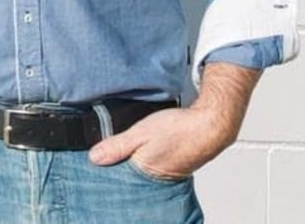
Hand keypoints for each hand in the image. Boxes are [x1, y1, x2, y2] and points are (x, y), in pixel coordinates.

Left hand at [87, 105, 229, 179]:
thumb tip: (95, 157)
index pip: (118, 180)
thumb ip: (117, 146)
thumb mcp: (140, 133)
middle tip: (106, 154)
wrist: (210, 124)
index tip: (93, 162)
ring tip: (125, 149)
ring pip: (141, 170)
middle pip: (129, 177)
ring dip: (133, 161)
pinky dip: (146, 157)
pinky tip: (143, 148)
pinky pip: (152, 165)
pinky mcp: (173, 165)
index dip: (106, 170)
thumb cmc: (180, 129)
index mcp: (145, 174)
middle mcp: (156, 179)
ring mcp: (166, 174)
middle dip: (118, 167)